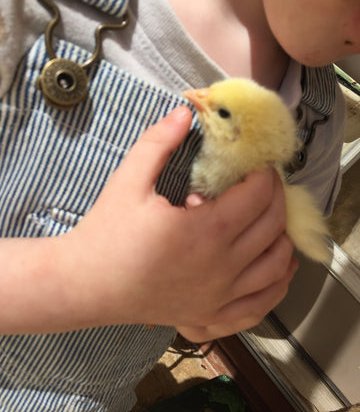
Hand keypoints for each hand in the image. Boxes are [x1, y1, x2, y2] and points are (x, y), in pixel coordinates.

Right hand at [63, 107, 297, 337]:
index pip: (257, 196)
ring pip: (275, 265)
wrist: (85, 286)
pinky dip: (278, 285)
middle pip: (272, 226)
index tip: (260, 164)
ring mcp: (219, 296)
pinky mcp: (211, 315)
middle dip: (277, 198)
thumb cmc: (105, 235)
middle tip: (265, 184)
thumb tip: (184, 112)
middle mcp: (221, 265)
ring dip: (283, 237)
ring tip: (274, 218)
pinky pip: (261, 304)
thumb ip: (158, 142)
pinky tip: (279, 268)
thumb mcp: (128, 181)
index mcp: (205, 230)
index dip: (265, 175)